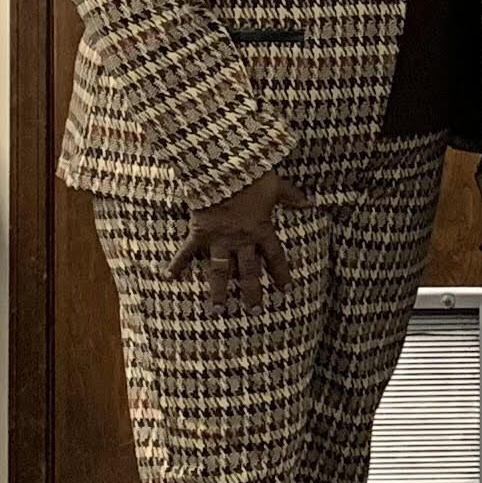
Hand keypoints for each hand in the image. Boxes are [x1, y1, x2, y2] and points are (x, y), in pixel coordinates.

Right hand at [169, 173, 312, 312]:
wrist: (224, 170)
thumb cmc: (253, 177)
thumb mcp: (279, 186)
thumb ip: (294, 197)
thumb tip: (313, 202)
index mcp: (262, 229)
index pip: (275, 256)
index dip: (281, 273)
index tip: (286, 290)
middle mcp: (241, 239)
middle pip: (248, 271)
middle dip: (252, 292)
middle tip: (255, 311)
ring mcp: (219, 239)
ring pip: (220, 271)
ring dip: (218, 291)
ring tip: (217, 310)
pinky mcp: (199, 233)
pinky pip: (187, 252)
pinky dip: (177, 264)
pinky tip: (168, 277)